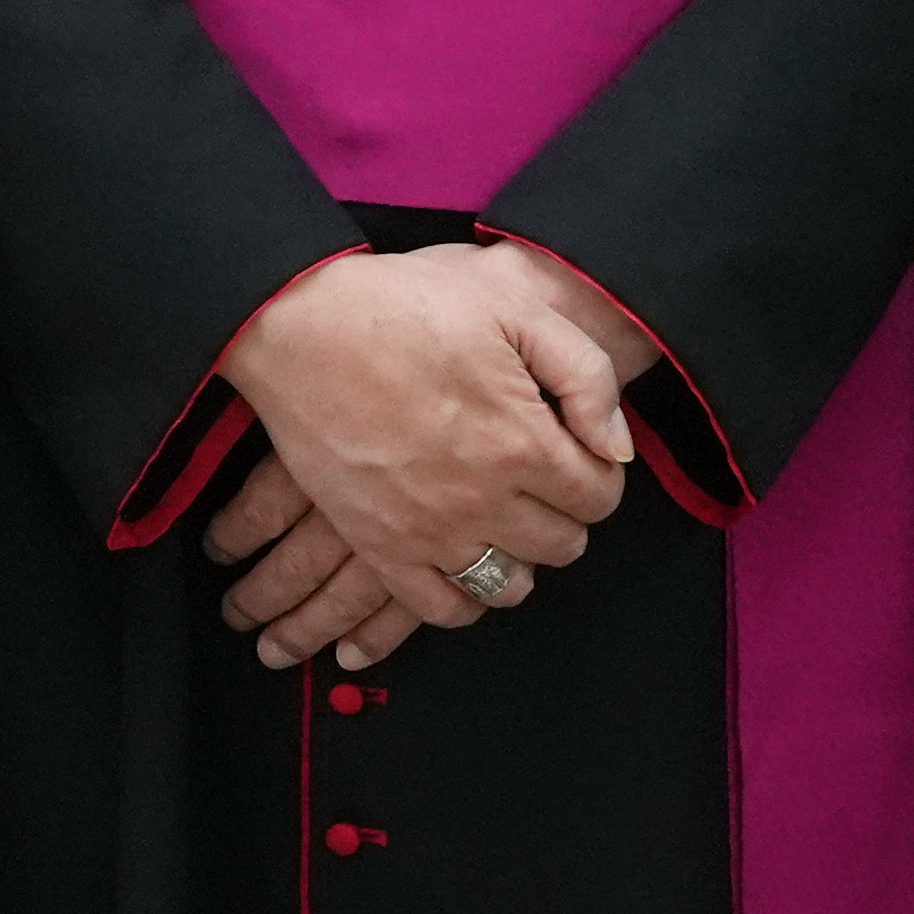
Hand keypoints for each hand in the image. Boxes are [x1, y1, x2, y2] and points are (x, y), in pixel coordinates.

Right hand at [213, 241, 633, 642]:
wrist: (298, 324)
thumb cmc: (405, 305)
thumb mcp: (513, 309)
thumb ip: (585, 376)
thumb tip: (615, 448)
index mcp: (521, 442)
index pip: (599, 497)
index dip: (601, 476)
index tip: (580, 456)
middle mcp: (482, 500)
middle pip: (562, 545)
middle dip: (567, 516)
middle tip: (546, 484)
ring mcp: (427, 531)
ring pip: (508, 587)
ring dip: (522, 561)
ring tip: (509, 524)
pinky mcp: (378, 545)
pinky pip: (439, 608)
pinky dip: (464, 601)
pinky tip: (466, 565)